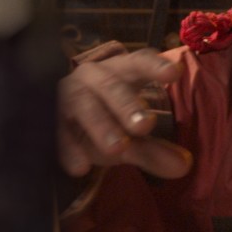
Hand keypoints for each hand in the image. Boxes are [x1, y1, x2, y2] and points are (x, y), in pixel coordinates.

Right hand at [58, 49, 191, 178]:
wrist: (57, 121)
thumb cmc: (105, 118)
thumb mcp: (131, 132)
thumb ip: (156, 149)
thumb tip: (184, 166)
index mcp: (119, 72)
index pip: (140, 63)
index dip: (156, 66)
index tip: (175, 72)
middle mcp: (92, 79)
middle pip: (112, 88)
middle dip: (128, 106)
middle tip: (145, 125)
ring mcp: (67, 97)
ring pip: (84, 107)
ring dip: (101, 127)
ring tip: (118, 150)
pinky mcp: (47, 120)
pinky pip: (57, 133)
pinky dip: (68, 150)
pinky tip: (80, 168)